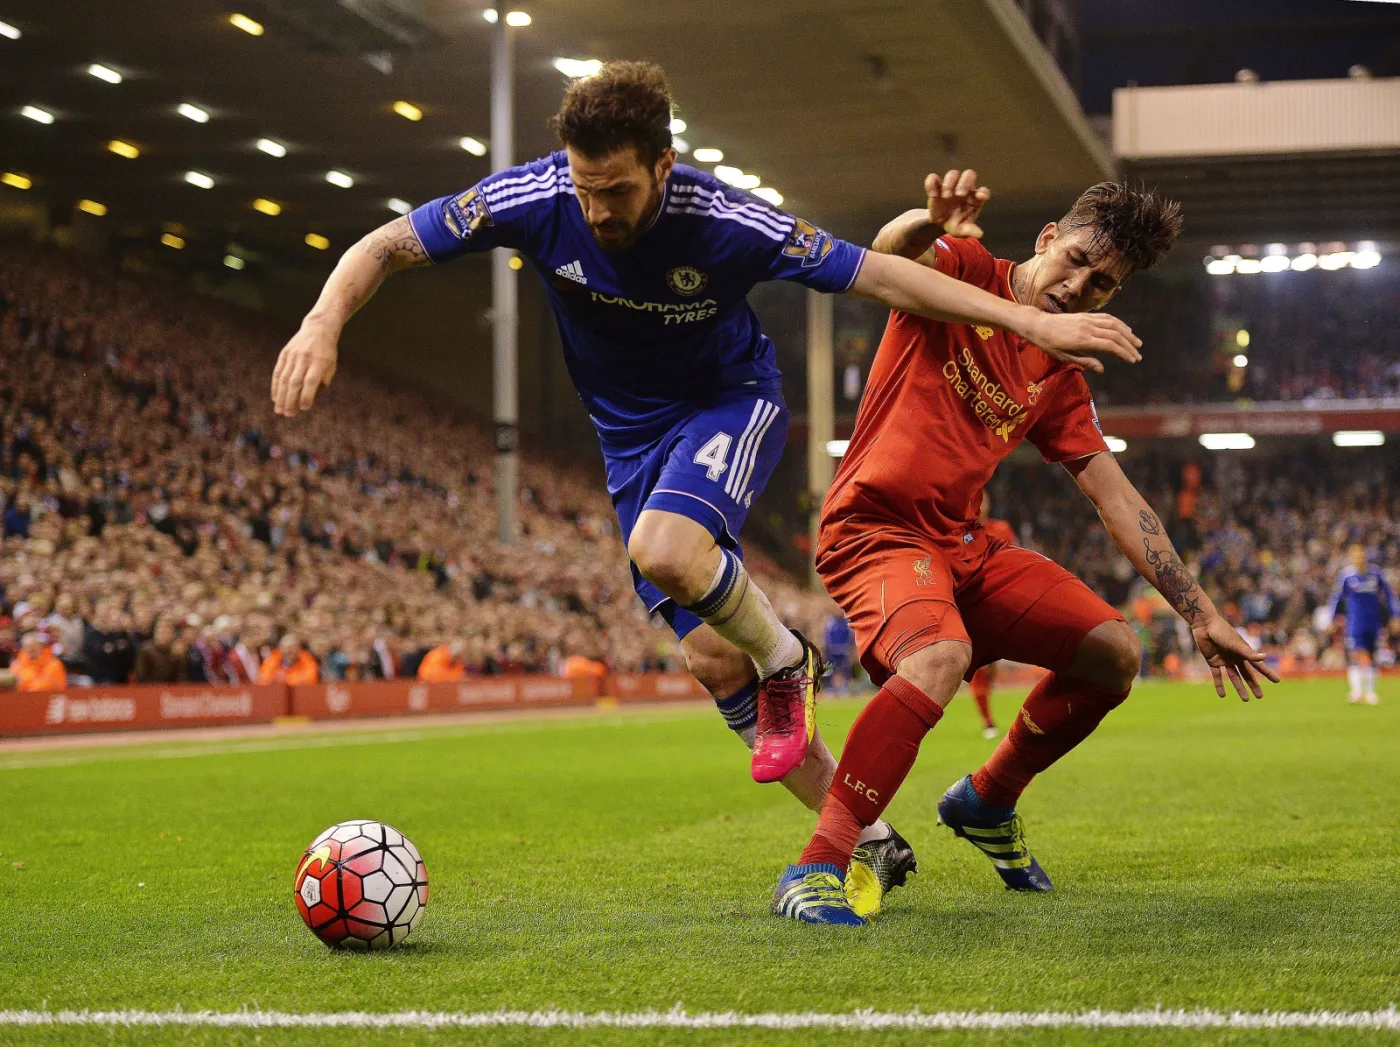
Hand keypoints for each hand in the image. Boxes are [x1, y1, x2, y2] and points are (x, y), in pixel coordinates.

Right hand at [271, 321, 338, 417]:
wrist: (318, 328)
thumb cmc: (327, 351)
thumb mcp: (331, 365)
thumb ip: (323, 380)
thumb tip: (311, 397)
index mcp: (319, 361)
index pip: (311, 381)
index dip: (307, 395)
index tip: (304, 409)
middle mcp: (304, 358)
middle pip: (295, 381)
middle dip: (291, 400)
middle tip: (289, 415)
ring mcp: (292, 355)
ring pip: (284, 378)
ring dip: (281, 396)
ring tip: (280, 411)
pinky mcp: (284, 354)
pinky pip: (278, 372)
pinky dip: (275, 386)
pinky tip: (275, 398)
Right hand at [925, 170, 990, 239]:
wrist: (939, 224)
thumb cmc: (956, 224)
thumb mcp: (962, 231)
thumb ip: (970, 231)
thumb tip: (979, 235)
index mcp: (975, 198)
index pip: (983, 191)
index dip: (983, 192)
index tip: (981, 197)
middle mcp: (964, 188)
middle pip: (969, 174)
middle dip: (965, 183)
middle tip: (959, 194)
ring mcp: (951, 186)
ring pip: (953, 174)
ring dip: (950, 183)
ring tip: (946, 197)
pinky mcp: (936, 186)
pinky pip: (933, 178)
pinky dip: (931, 184)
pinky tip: (932, 195)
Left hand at [1020, 310, 1142, 372]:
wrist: (1039, 324)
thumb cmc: (1049, 344)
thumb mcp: (1064, 357)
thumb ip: (1084, 361)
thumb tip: (1102, 369)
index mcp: (1083, 340)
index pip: (1110, 346)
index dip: (1123, 353)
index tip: (1132, 360)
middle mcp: (1088, 328)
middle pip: (1115, 335)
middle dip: (1129, 346)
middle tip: (1138, 356)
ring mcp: (1088, 319)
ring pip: (1114, 324)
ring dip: (1128, 334)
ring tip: (1137, 343)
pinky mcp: (1087, 315)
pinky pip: (1107, 318)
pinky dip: (1119, 324)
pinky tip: (1125, 330)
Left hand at [1192, 615, 1280, 701]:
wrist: (1204, 625)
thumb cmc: (1222, 632)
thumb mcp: (1236, 643)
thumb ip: (1248, 653)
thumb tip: (1264, 657)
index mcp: (1244, 652)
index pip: (1258, 665)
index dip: (1267, 673)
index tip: (1277, 681)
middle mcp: (1236, 657)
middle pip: (1246, 674)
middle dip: (1253, 685)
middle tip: (1260, 697)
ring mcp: (1225, 660)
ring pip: (1234, 677)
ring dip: (1239, 688)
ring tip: (1246, 699)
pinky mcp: (1213, 661)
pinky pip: (1217, 676)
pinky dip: (1219, 685)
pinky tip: (1222, 695)